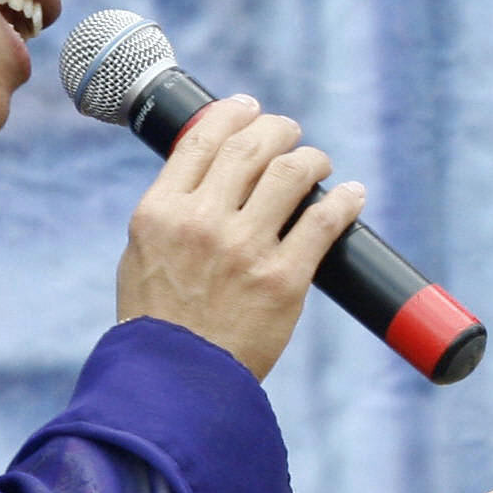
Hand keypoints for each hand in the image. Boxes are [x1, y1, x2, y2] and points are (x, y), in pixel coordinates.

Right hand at [115, 96, 363, 377]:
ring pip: (291, 173)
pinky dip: (343, 201)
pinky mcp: (283, 279)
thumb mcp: (141, 255)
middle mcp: (202, 222)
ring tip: (318, 163)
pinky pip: (324, 222)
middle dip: (277, 130)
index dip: (232, 115)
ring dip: (311, 159)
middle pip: (251, 148)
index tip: (249, 108)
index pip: (202, 139)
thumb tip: (204, 178)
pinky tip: (351, 195)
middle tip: (289, 132)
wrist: (175, 384)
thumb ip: (169, 214)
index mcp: (161, 212)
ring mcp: (245, 249)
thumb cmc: (158, 322)